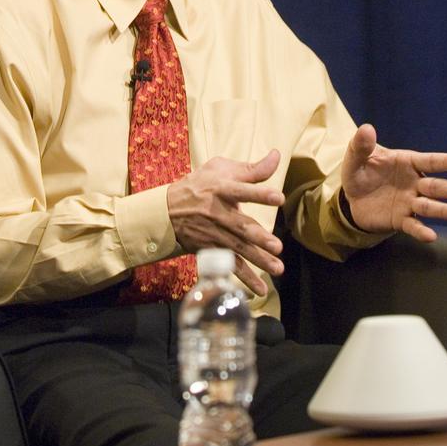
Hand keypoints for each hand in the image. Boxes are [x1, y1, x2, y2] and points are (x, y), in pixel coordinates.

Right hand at [167, 150, 284, 296]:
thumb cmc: (200, 184)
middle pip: (240, 226)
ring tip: (277, 269)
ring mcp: (214, 234)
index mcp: (221, 188)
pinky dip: (244, 279)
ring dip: (258, 261)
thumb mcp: (220, 169)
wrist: (168, 210)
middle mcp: (218, 212)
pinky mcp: (212, 249)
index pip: (242, 190)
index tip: (278, 197)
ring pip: (238, 249)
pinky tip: (260, 290)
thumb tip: (276, 155)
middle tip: (276, 246)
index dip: (259, 193)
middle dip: (258, 237)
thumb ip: (251, 168)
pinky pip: (230, 266)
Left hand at [342, 124, 446, 241]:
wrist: (352, 198)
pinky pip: (413, 226)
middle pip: (436, 186)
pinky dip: (421, 231)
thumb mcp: (356, 157)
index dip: (445, 162)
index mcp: (407, 163)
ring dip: (445, 210)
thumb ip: (361, 146)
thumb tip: (366, 128)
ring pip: (429, 207)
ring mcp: (409, 203)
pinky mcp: (401, 220)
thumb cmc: (360, 172)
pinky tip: (431, 236)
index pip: (429, 162)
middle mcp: (414, 183)